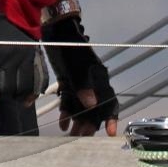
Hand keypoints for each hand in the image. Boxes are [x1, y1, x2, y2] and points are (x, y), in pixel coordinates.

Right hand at [0, 2, 45, 106]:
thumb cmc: (2, 27)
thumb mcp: (22, 39)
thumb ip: (28, 57)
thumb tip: (28, 81)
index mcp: (32, 50)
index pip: (39, 78)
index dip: (34, 93)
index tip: (28, 100)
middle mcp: (21, 56)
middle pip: (23, 87)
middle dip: (17, 95)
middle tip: (11, 96)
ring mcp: (5, 60)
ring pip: (7, 88)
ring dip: (3, 95)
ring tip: (0, 95)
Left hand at [42, 10, 117, 136]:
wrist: (56, 28)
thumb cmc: (69, 45)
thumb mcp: (75, 64)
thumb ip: (83, 84)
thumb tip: (91, 105)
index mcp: (98, 78)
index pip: (110, 100)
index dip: (111, 118)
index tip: (111, 133)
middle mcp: (91, 83)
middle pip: (94, 108)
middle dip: (89, 124)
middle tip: (80, 138)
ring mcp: (79, 83)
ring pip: (81, 107)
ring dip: (76, 121)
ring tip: (69, 135)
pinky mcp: (68, 81)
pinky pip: (69, 100)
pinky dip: (66, 112)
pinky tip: (62, 123)